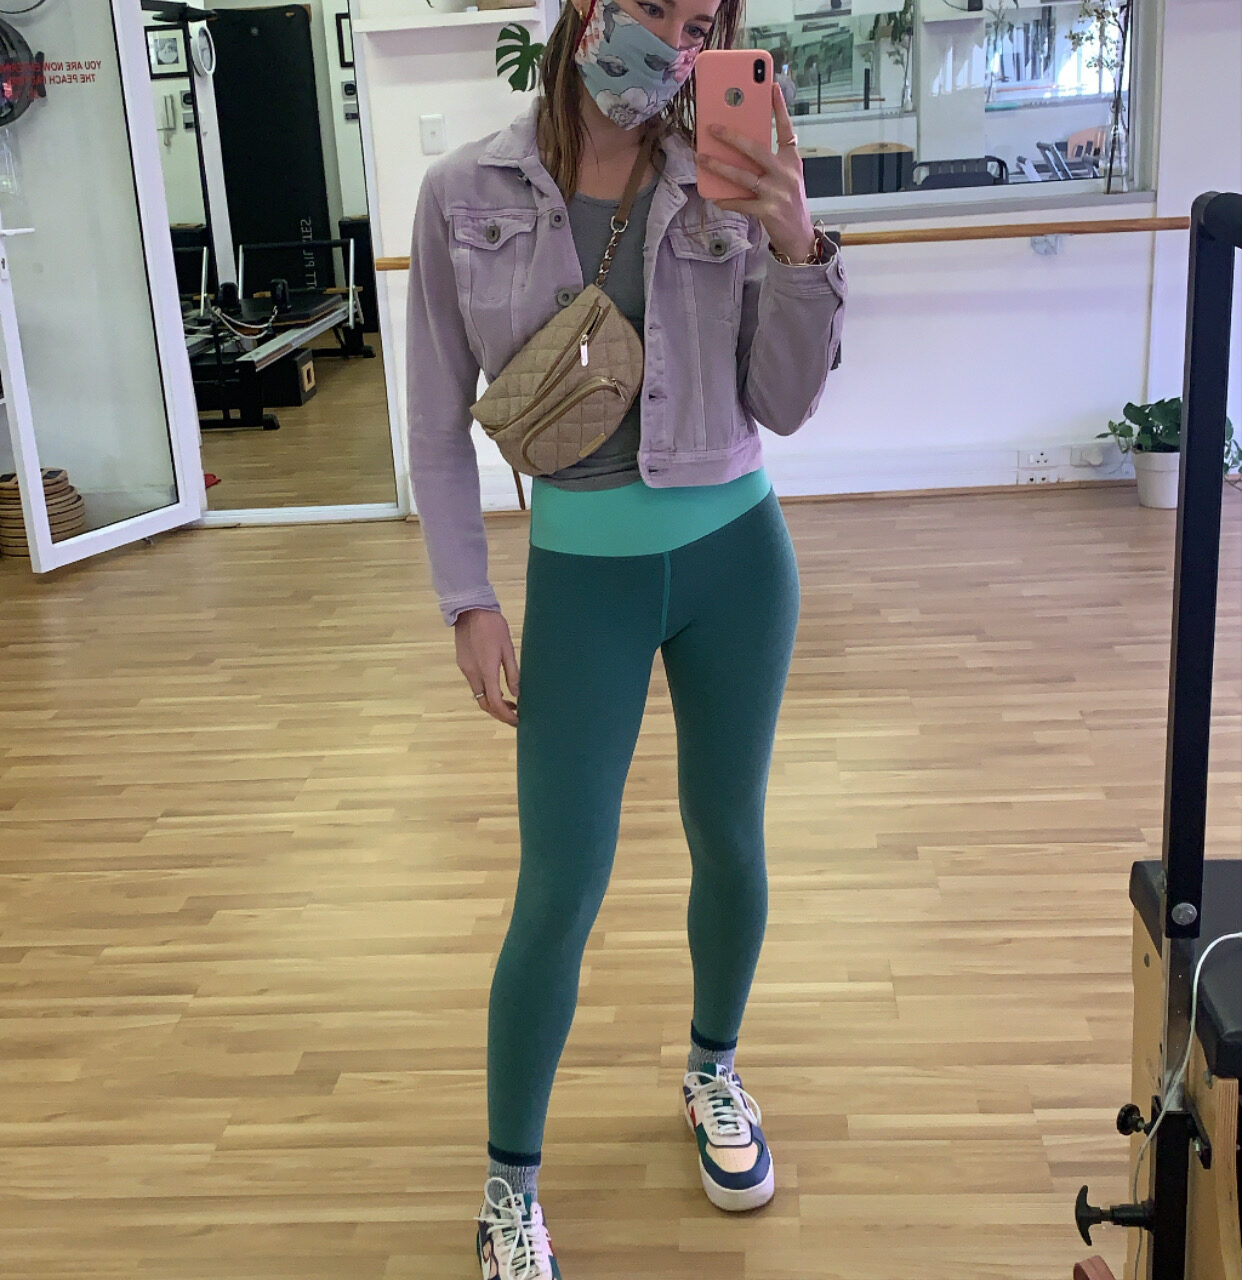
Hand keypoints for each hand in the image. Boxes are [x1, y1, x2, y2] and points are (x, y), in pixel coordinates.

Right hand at [455, 608, 518, 727]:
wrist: (471, 609)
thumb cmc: (493, 626)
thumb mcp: (508, 649)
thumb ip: (513, 673)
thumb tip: (517, 694)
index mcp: (486, 670)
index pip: (495, 702)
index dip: (506, 715)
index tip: (518, 720)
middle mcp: (472, 674)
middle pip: (484, 704)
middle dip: (499, 713)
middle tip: (515, 715)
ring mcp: (465, 669)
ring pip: (478, 696)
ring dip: (492, 703)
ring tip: (509, 703)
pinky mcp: (462, 664)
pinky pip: (474, 685)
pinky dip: (486, 693)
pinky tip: (496, 688)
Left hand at [697, 80, 814, 262]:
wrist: (799, 237)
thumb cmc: (787, 203)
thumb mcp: (785, 178)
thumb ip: (768, 162)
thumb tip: (738, 146)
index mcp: (792, 161)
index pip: (786, 129)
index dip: (779, 108)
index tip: (770, 86)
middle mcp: (786, 174)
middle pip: (756, 149)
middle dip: (732, 137)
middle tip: (712, 127)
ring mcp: (777, 193)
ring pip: (743, 176)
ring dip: (719, 166)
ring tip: (700, 157)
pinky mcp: (768, 212)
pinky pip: (741, 203)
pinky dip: (726, 199)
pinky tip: (713, 196)